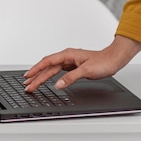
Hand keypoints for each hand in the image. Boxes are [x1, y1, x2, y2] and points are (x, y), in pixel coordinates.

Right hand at [23, 35, 140, 91]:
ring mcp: (70, 61)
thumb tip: (57, 84)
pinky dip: (51, 75)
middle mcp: (68, 56)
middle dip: (36, 76)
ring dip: (42, 76)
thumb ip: (70, 78)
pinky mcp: (74, 66)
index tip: (27, 76)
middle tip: (27, 85)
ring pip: (52, 69)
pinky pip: (58, 71)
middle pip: (48, 66)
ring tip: (33, 83)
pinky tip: (48, 79)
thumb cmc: (103, 61)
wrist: (113, 59)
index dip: (36, 69)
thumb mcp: (86, 71)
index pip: (48, 62)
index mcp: (68, 54)